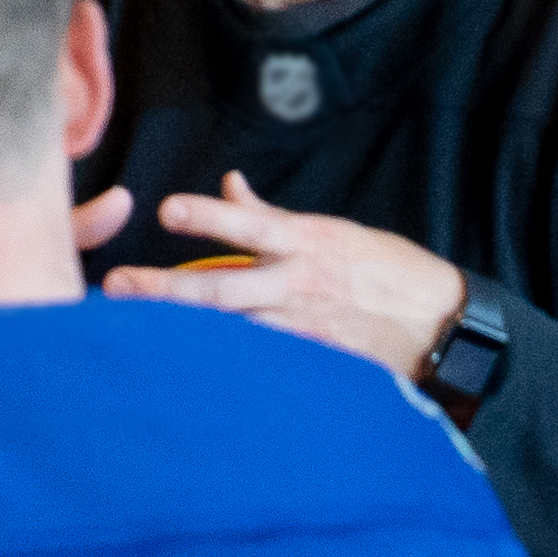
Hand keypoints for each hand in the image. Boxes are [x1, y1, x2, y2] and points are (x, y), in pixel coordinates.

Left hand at [73, 178, 474, 377]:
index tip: (167, 209)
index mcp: (306, 243)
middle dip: (166, 288)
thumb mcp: (334, 231)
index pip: (249, 225)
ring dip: (182, 333)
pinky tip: (182, 372)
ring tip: (128, 335)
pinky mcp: (308, 363)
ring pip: (231, 332)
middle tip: (117, 285)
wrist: (440, 325)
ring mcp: (301, 329)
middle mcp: (297, 286)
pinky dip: (224, 363)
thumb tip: (233, 184)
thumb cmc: (386, 269)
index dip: (209, 216)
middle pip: (222, 289)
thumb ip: (274, 216)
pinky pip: (258, 361)